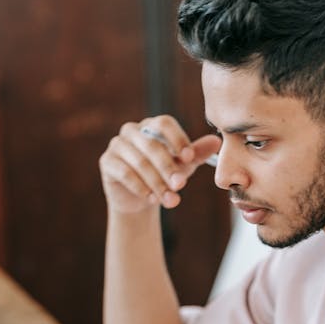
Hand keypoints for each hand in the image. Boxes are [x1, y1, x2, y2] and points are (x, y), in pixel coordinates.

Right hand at [99, 115, 220, 213]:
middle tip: (181, 185)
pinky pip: (124, 173)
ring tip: (171, 200)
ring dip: (157, 183)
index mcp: (152, 126)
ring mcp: (117, 145)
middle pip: (151, 145)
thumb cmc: (164, 175)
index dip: (177, 139)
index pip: (164, 123)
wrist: (142, 198)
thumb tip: (217, 142)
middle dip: (168, 167)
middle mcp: (132, 131)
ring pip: (139, 162)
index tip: (189, 158)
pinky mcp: (107, 162)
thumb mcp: (183, 165)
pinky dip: (140, 187)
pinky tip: (151, 199)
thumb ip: (197, 153)